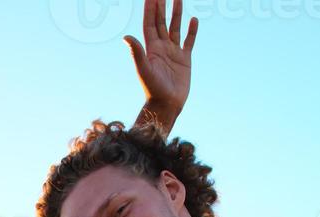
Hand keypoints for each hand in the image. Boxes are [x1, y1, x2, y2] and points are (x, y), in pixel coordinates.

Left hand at [128, 0, 197, 130]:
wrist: (166, 104)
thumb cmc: (153, 89)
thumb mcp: (143, 69)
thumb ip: (137, 52)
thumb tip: (126, 37)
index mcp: (151, 48)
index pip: (150, 23)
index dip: (150, 9)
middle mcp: (162, 48)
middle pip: (162, 22)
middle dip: (162, 6)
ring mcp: (173, 53)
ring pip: (175, 28)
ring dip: (177, 13)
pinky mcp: (185, 60)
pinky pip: (189, 42)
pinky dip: (191, 31)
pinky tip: (193, 19)